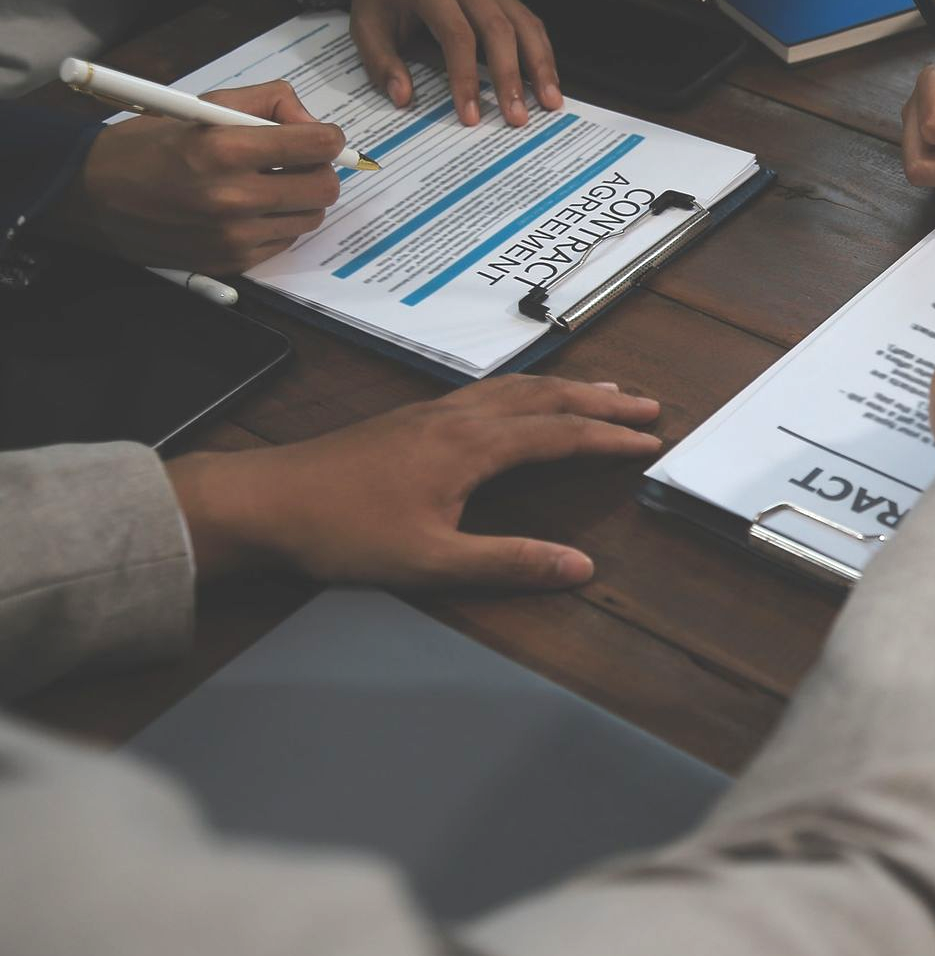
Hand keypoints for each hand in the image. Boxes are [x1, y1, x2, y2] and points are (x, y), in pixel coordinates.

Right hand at [44, 81, 341, 273]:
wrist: (92, 197)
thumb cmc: (147, 146)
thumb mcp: (200, 106)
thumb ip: (264, 103)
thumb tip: (312, 122)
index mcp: (223, 149)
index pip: (317, 145)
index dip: (328, 137)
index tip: (322, 136)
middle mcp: (233, 198)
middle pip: (324, 188)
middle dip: (319, 170)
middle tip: (298, 161)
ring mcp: (234, 237)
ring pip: (310, 218)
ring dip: (300, 199)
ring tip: (269, 184)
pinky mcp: (232, 262)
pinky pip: (284, 242)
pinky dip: (278, 224)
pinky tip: (249, 210)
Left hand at [166, 377, 662, 589]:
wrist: (262, 500)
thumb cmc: (340, 531)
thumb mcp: (430, 561)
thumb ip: (508, 562)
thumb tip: (579, 567)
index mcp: (471, 447)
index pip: (559, 434)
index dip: (609, 438)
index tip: (651, 441)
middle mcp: (458, 418)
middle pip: (546, 397)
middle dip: (601, 402)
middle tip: (647, 406)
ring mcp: (432, 413)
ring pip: (516, 388)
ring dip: (566, 388)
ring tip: (602, 392)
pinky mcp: (411, 419)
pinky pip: (488, 390)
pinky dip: (526, 390)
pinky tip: (522, 399)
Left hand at [350, 0, 562, 127]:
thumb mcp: (365, 27)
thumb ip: (382, 63)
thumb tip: (404, 97)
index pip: (457, 36)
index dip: (466, 78)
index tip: (470, 115)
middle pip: (499, 30)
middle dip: (510, 78)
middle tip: (517, 117)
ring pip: (524, 24)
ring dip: (540, 66)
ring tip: (550, 102)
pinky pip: (530, 22)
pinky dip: (542, 53)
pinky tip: (548, 81)